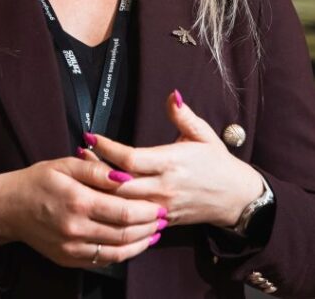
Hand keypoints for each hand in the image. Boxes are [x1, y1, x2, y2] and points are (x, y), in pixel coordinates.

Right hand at [0, 156, 167, 267]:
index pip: (124, 211)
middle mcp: (76, 228)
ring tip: (152, 234)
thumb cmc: (38, 181)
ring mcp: (72, 248)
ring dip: (139, 244)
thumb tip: (124, 176)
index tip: (159, 205)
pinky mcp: (68, 258)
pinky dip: (121, 254)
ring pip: (116, 252)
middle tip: (162, 219)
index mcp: (78, 201)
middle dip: (148, 228)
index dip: (146, 211)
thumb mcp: (65, 164)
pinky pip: (102, 261)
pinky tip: (131, 244)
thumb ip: (96, 170)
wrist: (9, 207)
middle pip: (124, 234)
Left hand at [81, 90, 263, 227]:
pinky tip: (99, 199)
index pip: (131, 159)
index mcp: (172, 163)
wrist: (237, 198)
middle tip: (77, 155)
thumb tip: (172, 94)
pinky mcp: (162, 220)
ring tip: (81, 175)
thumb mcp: (203, 135)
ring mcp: (162, 207)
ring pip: (122, 204)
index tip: (91, 137)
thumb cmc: (218, 163)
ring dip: (99, 190)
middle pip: (120, 184)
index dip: (107, 149)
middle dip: (95, 171)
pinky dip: (113, 210)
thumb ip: (183, 116)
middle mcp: (164, 187)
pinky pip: (132, 219)